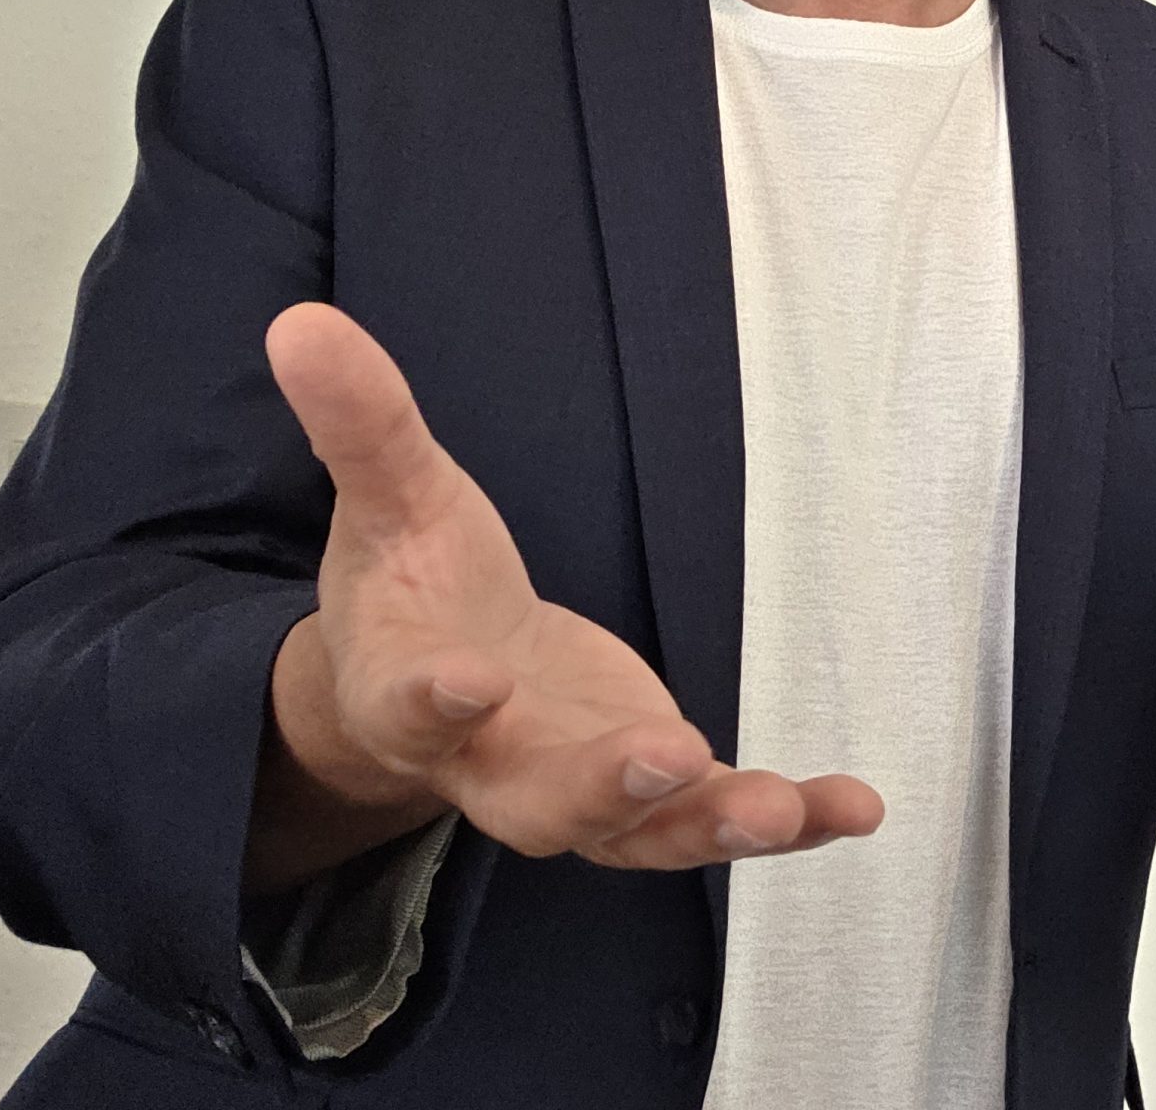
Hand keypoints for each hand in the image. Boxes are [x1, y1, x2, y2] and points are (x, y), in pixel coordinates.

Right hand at [250, 302, 880, 890]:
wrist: (440, 678)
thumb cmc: (416, 583)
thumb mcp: (391, 496)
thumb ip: (360, 424)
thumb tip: (302, 323)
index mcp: (410, 697)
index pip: (412, 708)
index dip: (435, 700)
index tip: (471, 678)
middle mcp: (492, 766)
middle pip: (539, 804)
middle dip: (605, 787)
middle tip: (670, 755)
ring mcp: (578, 790)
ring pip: (639, 832)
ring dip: (713, 822)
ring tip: (786, 810)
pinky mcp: (650, 792)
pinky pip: (713, 817)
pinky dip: (787, 821)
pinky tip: (854, 807)